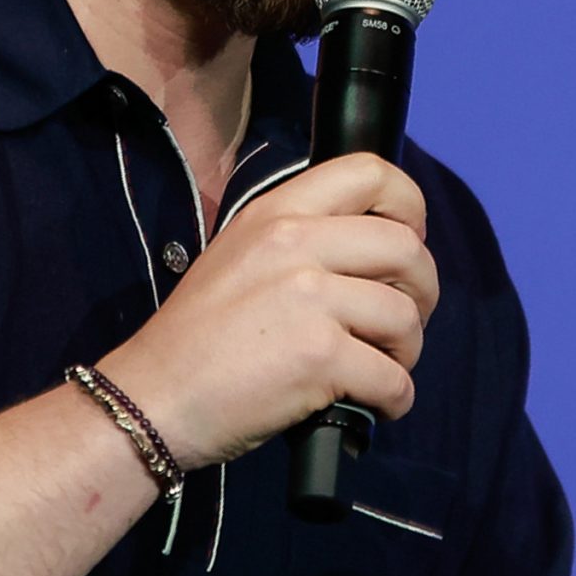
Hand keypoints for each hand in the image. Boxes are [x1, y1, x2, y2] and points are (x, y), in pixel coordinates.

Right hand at [96, 154, 436, 469]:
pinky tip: (374, 404)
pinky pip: (393, 377)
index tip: (407, 242)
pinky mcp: (319, 355)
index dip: (409, 207)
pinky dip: (395, 398)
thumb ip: (300, 241)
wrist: (152, 397)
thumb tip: (374, 255)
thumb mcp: (239, 256)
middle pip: (406, 248)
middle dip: (422, 291)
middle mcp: (295, 242)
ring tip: (380, 369)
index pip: (371, 172)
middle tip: (402, 323)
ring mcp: (309, 297)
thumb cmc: (196, 339)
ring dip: (407, 351)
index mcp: (276, 212)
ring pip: (406, 316)